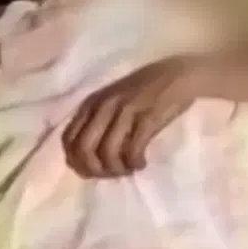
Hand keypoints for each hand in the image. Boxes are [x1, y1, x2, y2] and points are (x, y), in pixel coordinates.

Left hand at [63, 59, 198, 177]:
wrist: (180, 74)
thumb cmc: (146, 90)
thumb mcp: (114, 101)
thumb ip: (98, 120)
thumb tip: (87, 155)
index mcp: (92, 103)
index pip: (68, 139)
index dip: (77, 161)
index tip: (94, 170)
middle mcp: (104, 107)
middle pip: (83, 150)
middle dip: (95, 170)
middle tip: (112, 173)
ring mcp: (125, 111)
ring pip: (107, 153)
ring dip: (117, 169)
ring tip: (129, 168)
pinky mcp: (147, 118)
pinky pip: (132, 150)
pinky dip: (134, 163)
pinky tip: (141, 162)